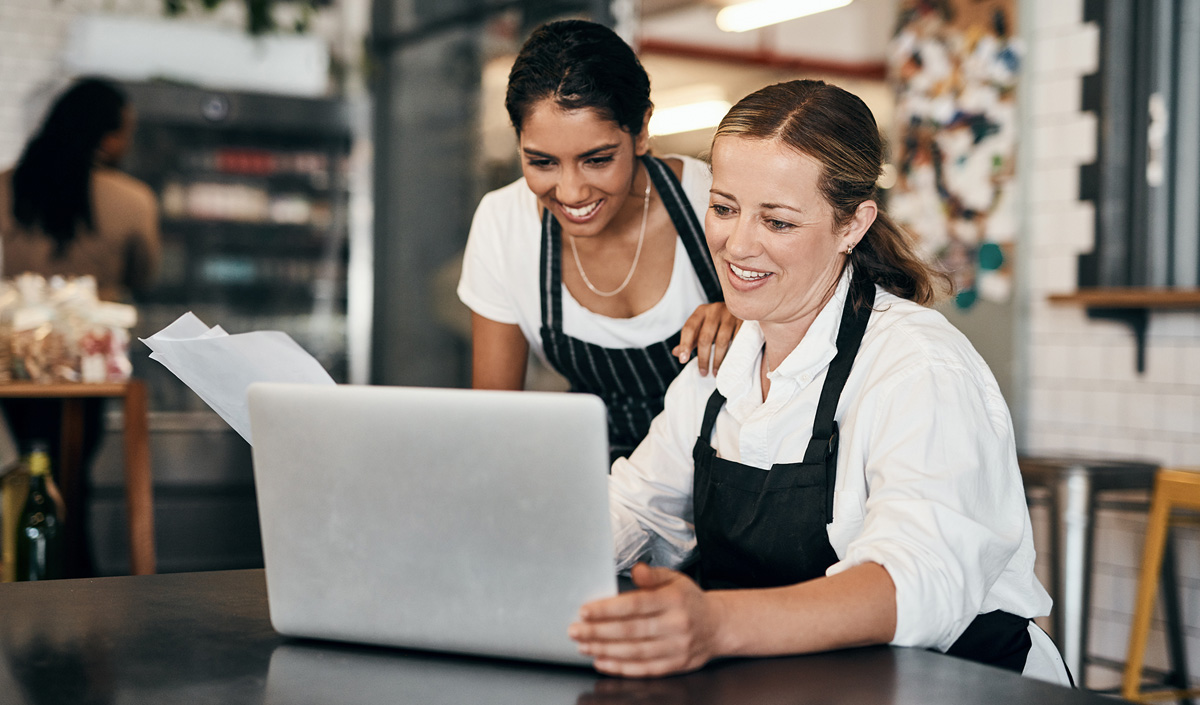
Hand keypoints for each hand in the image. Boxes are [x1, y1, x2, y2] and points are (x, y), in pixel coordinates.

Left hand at [569, 563, 723, 677]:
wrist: (717, 625)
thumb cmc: (689, 600)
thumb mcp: (675, 579)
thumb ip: (653, 575)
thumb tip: (636, 570)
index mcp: (673, 600)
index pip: (635, 605)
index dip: (607, 610)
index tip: (585, 611)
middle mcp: (676, 624)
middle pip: (631, 631)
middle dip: (598, 632)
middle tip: (575, 630)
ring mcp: (676, 647)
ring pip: (635, 651)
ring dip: (605, 650)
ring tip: (584, 646)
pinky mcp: (676, 665)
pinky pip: (644, 669)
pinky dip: (621, 667)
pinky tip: (603, 662)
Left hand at [672, 303, 740, 376]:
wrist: (742, 305)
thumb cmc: (718, 320)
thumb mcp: (702, 326)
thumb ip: (690, 339)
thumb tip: (676, 353)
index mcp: (701, 311)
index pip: (689, 329)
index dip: (685, 345)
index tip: (683, 361)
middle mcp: (714, 310)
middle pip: (705, 337)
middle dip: (703, 358)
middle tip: (703, 373)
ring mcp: (730, 315)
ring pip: (722, 341)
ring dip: (718, 360)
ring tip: (716, 373)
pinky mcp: (744, 321)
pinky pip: (738, 340)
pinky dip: (733, 354)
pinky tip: (730, 364)